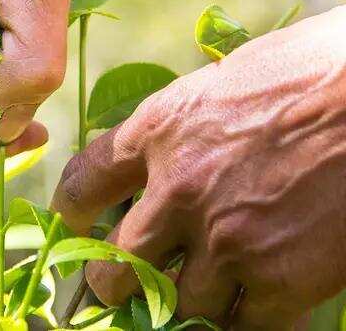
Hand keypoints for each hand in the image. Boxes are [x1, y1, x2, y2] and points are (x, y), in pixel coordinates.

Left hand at [52, 6, 345, 329]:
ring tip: (194, 291)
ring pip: (174, 304)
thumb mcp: (218, 85)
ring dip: (181, 302)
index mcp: (158, 131)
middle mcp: (180, 188)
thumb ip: (177, 132)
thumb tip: (150, 162)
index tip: (75, 226)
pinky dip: (238, 318)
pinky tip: (250, 299)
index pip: (83, 183)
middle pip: (115, 265)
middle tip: (120, 284)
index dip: (71, 213)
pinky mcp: (279, 278)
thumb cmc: (305, 71)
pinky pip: (237, 323)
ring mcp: (227, 238)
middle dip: (112, 281)